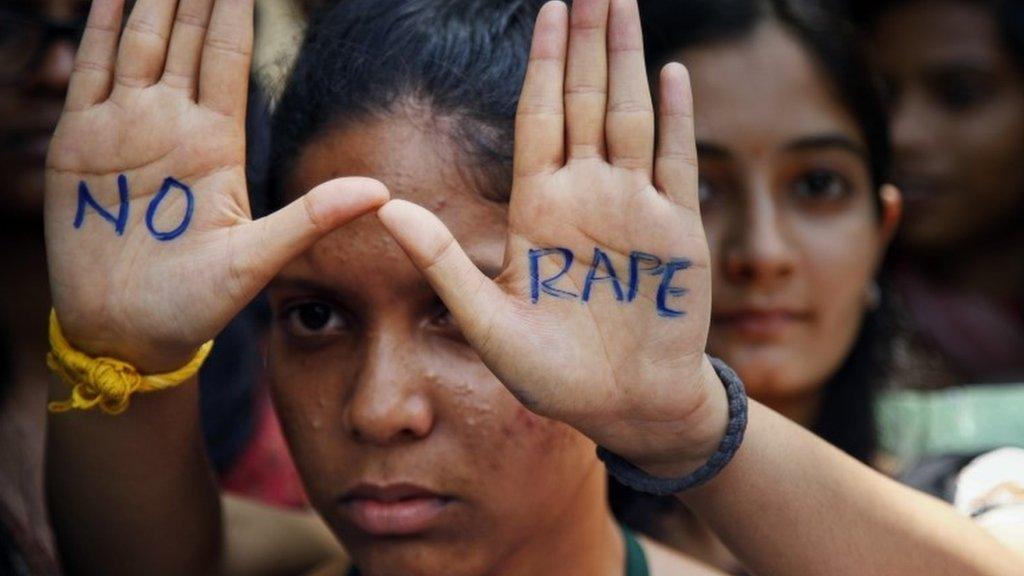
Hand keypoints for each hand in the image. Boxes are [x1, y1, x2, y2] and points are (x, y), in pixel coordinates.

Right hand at [45, 0, 386, 371]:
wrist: (128, 333)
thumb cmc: (195, 304)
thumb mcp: (258, 259)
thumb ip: (311, 218)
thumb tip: (382, 193)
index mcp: (217, 143)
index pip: (225, 57)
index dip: (231, 11)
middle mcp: (173, 125)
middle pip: (184, 38)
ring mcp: (126, 129)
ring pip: (139, 44)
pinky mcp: (81, 143)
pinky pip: (91, 72)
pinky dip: (99, 29)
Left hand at [378, 0, 726, 474]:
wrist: (624, 406)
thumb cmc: (554, 375)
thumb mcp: (488, 324)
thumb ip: (442, 263)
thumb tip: (384, 207)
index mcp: (539, 209)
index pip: (539, 117)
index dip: (543, 64)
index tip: (546, 8)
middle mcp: (586, 196)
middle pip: (586, 101)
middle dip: (586, 42)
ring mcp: (634, 208)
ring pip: (630, 115)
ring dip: (627, 61)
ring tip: (621, 5)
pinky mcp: (677, 230)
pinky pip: (676, 161)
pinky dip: (675, 118)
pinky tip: (670, 74)